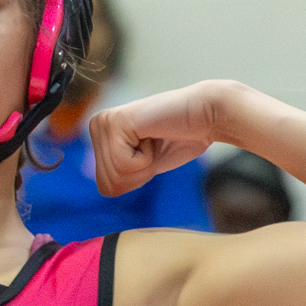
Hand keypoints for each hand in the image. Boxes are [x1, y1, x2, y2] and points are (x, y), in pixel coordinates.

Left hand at [87, 81, 234, 196]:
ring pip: (116, 176)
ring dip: (144, 165)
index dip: (137, 179)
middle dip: (140, 173)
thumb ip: (120, 175)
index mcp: (99, 137)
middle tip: (156, 145)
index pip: (106, 188)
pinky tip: (154, 134)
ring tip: (155, 138)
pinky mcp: (115, 122)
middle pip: (108, 184)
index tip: (152, 153)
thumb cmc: (183, 138)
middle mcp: (96, 125)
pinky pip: (124, 165)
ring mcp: (103, 122)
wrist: (209, 114)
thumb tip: (104, 190)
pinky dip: (146, 159)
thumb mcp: (145, 165)